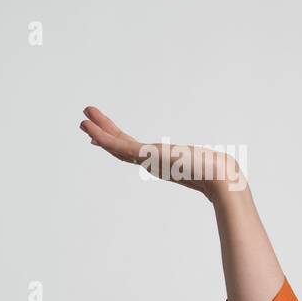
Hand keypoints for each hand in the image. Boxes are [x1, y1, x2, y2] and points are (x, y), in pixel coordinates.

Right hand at [79, 106, 244, 202]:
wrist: (218, 179)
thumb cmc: (216, 172)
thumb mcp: (203, 162)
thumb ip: (204, 164)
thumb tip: (217, 163)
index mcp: (162, 161)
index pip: (135, 149)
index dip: (118, 141)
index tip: (105, 133)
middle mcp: (152, 162)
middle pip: (121, 146)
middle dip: (104, 133)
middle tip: (85, 121)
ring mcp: (148, 161)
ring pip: (117, 146)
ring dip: (99, 132)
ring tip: (83, 121)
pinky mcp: (147, 158)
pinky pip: (120, 146)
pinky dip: (104, 137)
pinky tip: (91, 129)